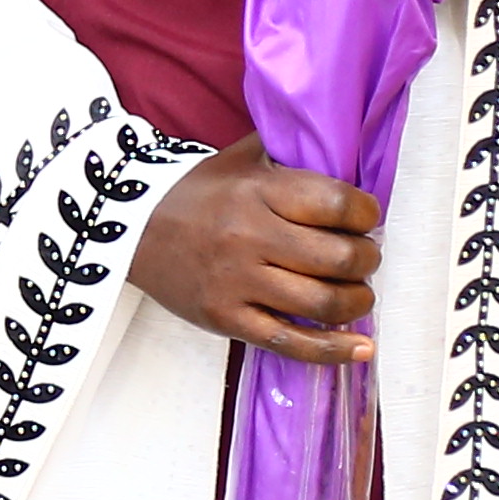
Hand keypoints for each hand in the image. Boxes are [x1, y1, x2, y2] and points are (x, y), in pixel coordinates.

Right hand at [132, 143, 382, 359]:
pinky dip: (333, 350)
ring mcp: (236, 283)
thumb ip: (289, 150)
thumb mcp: (241, 158)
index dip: (366, 214)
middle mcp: (248, 237)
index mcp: (257, 191)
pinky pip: (292, 344)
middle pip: (338, 258)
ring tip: (356, 293)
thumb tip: (343, 149)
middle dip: (366, 260)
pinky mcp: (226, 319)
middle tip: (363, 257)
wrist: (131, 230)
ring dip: (356, 301)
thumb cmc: (197, 193)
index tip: (365, 218)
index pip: (337, 203)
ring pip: (323, 303)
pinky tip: (361, 347)